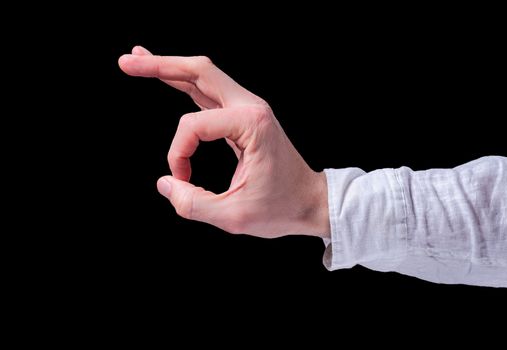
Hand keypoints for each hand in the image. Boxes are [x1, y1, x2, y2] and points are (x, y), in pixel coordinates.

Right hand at [119, 46, 328, 237]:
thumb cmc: (280, 208)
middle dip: (160, 65)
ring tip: (136, 60)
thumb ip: (193, 204)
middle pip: (199, 71)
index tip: (182, 180)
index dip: (177, 154)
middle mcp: (251, 106)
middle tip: (126, 62)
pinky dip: (184, 82)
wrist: (310, 202)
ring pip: (203, 76)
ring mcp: (249, 107)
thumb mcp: (234, 217)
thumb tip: (165, 184)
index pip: (193, 126)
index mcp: (251, 124)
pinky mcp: (245, 116)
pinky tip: (166, 77)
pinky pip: (209, 92)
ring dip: (169, 68)